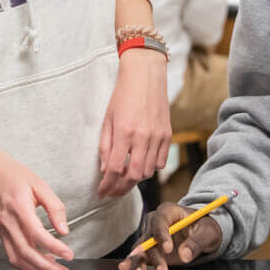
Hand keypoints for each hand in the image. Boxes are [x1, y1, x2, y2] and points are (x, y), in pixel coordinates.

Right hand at [0, 144, 72, 269]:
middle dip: (48, 268)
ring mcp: (4, 232)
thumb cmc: (12, 176)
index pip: (36, 234)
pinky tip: (41, 268)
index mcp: (19, 208)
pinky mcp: (2, 236)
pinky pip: (13, 258)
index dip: (54, 247)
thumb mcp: (39, 185)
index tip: (69, 254)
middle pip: (27, 253)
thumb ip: (54, 207)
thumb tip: (64, 230)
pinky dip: (28, 268)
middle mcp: (9, 224)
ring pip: (18, 260)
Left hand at [97, 49, 170, 197]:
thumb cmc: (123, 95)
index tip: (101, 192)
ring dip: (135, 180)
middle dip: (121, 189)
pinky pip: (160, 162)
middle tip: (112, 192)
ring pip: (148, 172)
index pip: (115, 169)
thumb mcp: (107, 119)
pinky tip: (141, 165)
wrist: (145, 76)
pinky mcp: (167, 135)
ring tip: (124, 180)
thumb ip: (105, 146)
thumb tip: (105, 170)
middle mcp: (142, 137)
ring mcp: (157, 137)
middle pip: (133, 176)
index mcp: (124, 132)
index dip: (107, 185)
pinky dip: (150, 169)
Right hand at [117, 202, 221, 269]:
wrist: (202, 234)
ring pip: (141, 248)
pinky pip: (140, 256)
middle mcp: (156, 222)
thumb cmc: (205, 228)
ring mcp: (151, 236)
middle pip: (149, 237)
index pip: (160, 220)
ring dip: (141, 262)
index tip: (168, 249)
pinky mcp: (151, 249)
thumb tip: (185, 255)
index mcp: (169, 211)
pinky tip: (125, 267)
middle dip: (154, 255)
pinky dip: (134, 263)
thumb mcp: (208, 233)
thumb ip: (197, 243)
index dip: (162, 234)